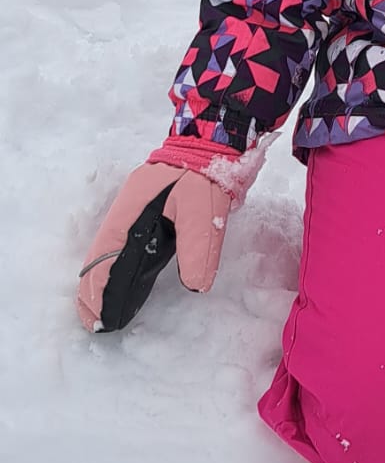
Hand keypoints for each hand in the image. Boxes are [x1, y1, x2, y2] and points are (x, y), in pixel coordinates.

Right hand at [77, 162, 232, 333]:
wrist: (214, 140)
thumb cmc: (206, 173)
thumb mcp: (203, 210)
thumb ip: (197, 247)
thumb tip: (195, 285)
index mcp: (133, 209)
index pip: (108, 255)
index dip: (101, 286)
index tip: (98, 315)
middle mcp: (128, 212)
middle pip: (102, 256)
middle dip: (94, 289)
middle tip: (92, 321)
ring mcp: (137, 213)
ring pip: (113, 253)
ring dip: (105, 282)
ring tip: (101, 313)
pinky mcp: (151, 216)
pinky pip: (128, 248)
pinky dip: (121, 271)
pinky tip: (125, 287)